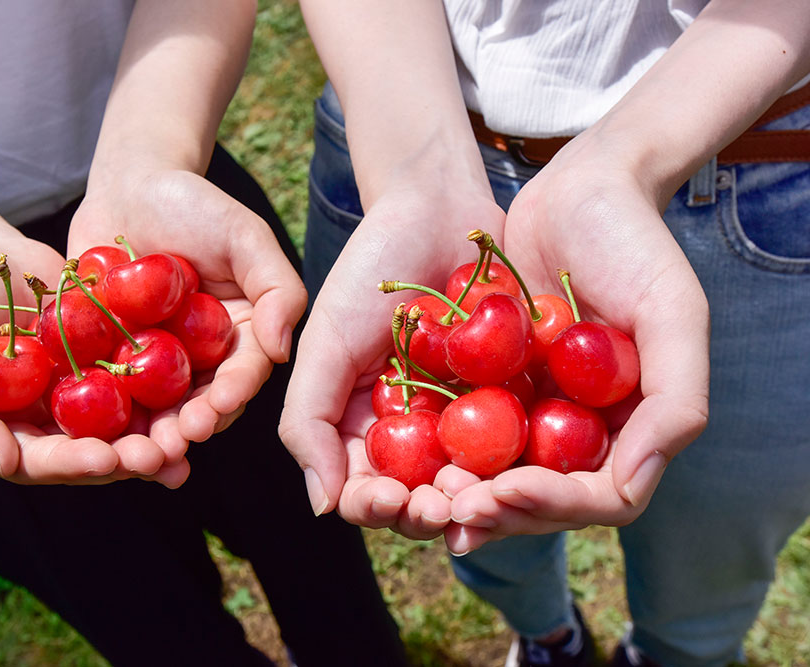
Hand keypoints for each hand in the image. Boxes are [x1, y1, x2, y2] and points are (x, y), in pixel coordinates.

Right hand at [0, 235, 188, 486]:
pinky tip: (202, 385)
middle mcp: (56, 424)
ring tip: (189, 435)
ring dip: (160, 430)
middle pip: (97, 451)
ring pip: (129, 420)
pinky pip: (145, 373)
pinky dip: (170, 383)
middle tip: (160, 456)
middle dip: (128, 457)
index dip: (74, 464)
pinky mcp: (114, 356)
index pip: (44, 463)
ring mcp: (88, 391)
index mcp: (13, 437)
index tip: (104, 459)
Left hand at [68, 169, 305, 449]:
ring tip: (133, 454)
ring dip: (144, 437)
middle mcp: (201, 359)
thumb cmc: (195, 203)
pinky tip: (88, 436)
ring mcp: (153, 362)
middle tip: (169, 444)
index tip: (212, 410)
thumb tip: (282, 351)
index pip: (241, 375)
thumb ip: (277, 288)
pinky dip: (98, 416)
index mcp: (241, 337)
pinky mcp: (109, 360)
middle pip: (197, 404)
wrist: (128, 186)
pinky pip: (104, 392)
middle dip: (185, 429)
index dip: (228, 397)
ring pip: (152, 410)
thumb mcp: (245, 236)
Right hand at [280, 180, 505, 539]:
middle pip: (419, 498)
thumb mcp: (325, 342)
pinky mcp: (508, 397)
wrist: (435, 208)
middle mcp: (412, 432)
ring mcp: (462, 417)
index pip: (363, 491)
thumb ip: (308, 421)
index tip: (394, 497)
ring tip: (482, 491)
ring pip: (470, 482)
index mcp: (360, 426)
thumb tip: (324, 507)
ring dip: (474, 500)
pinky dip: (518, 461)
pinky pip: (516, 443)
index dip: (375, 506)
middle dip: (428, 512)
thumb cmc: (368, 270)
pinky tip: (524, 465)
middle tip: (445, 504)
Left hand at [445, 138, 709, 553]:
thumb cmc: (635, 244)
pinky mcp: (490, 384)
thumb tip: (631, 488)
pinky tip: (406, 458)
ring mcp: (533, 408)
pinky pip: (462, 430)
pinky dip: (438, 449)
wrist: (577, 189)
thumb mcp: (671, 312)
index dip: (552, 505)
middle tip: (451, 507)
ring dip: (461, 493)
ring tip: (424, 495)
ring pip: (495, 475)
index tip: (504, 490)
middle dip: (497, 511)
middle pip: (539, 499)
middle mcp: (579, 428)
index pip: (597, 497)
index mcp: (628, 427)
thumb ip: (675, 400)